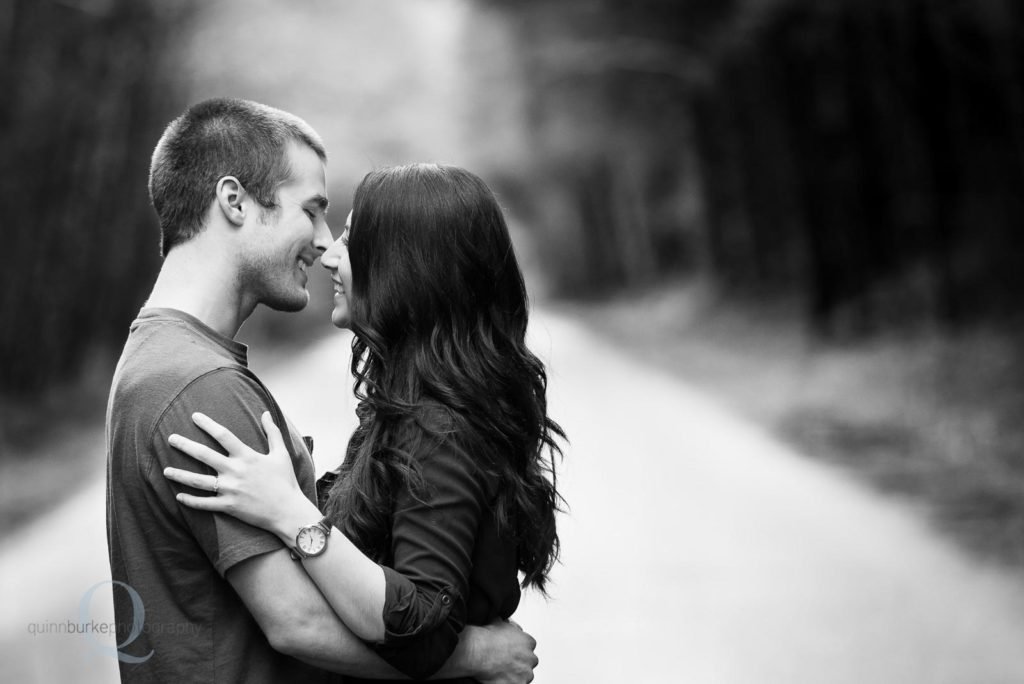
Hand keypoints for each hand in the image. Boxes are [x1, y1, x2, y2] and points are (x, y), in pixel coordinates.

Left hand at [164, 411, 319, 539]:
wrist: (288, 512)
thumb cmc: (286, 481)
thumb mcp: (281, 454)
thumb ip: (273, 432)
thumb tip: (267, 412)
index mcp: (247, 456)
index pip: (223, 435)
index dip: (208, 424)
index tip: (194, 416)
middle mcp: (236, 471)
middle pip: (204, 455)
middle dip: (185, 445)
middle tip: (170, 439)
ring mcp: (231, 490)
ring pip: (199, 481)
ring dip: (180, 475)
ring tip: (166, 470)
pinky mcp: (229, 507)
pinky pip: (205, 504)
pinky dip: (190, 501)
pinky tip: (179, 496)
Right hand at [466, 618, 537, 683]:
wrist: (477, 651)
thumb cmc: (486, 637)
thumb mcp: (500, 622)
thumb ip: (510, 626)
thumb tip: (509, 626)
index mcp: (528, 641)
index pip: (529, 648)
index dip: (518, 650)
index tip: (510, 653)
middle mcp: (530, 658)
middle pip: (528, 662)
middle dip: (519, 663)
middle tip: (505, 663)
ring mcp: (525, 673)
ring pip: (524, 676)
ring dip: (515, 675)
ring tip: (501, 672)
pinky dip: (509, 682)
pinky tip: (499, 679)